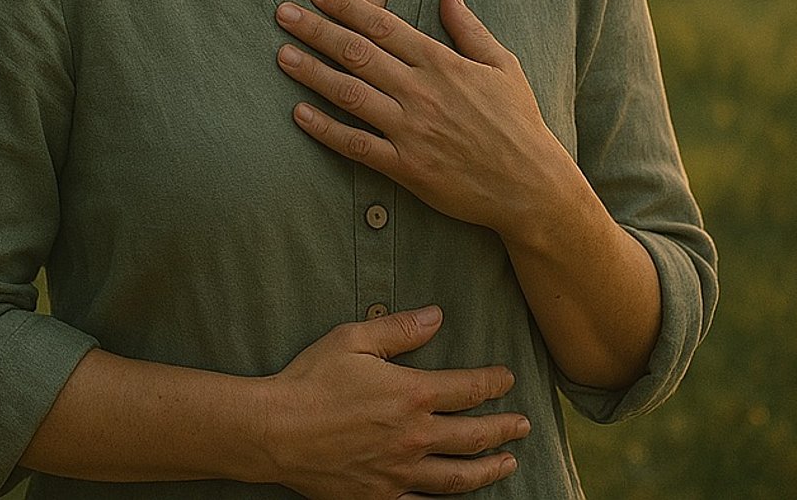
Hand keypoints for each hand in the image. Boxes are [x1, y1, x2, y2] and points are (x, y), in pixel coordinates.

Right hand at [257, 305, 529, 497]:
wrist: (274, 432)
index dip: (494, 383)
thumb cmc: (310, 380)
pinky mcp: (380, 497)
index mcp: (412, 395)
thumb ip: (399, 328)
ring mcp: (399, 473)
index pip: (469, 389)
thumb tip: (437, 315)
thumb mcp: (353, 339)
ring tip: (508, 465)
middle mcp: (414, 437)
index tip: (508, 379)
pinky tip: (459, 499)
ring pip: (458, 477)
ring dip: (489, 470)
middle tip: (523, 426)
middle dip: (504, 429)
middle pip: (474, 436)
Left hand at [275, 0, 577, 236]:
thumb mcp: (503, 65)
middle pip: (357, 53)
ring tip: (282, 55)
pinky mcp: (406, 166)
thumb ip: (469, 28)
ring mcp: (411, 130)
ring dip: (312, 73)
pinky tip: (299, 114)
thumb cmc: (518, 122)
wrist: (530, 185)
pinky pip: (356, 145)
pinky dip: (325, 129)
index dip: (345, 5)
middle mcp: (421, 92)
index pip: (383, 25)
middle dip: (316, 30)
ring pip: (349, 94)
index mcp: (442, 63)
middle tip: (282, 13)